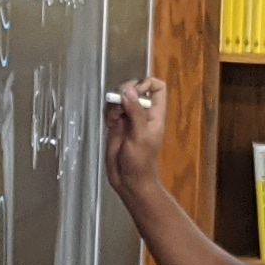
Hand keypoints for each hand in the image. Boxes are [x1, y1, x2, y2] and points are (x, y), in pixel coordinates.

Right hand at [102, 79, 164, 204]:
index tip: (135, 92)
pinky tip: (109, 123)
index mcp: (155, 114)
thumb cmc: (141, 162)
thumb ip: (135, 112)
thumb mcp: (140, 136)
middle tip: (119, 104)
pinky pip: (111, 110)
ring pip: (120, 98)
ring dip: (114, 103)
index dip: (146, 83)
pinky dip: (108, 112)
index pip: (157, 87)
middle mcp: (142, 113)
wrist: (130, 181)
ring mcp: (128, 119)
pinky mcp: (116, 126)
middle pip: (135, 88)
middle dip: (125, 91)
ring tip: (113, 117)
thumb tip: (129, 90)